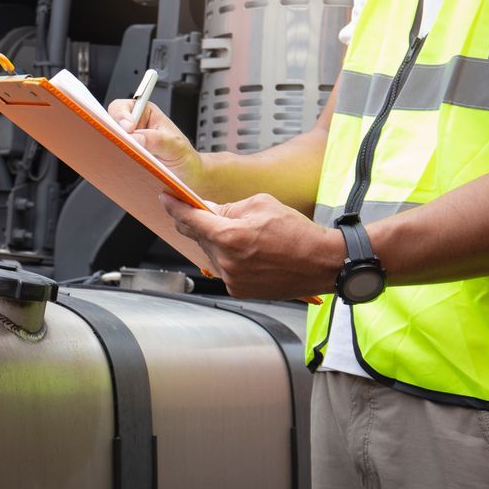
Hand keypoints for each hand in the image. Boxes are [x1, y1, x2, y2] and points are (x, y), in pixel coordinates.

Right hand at [107, 99, 204, 188]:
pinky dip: (115, 162)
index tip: (128, 128)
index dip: (121, 116)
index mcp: (146, 114)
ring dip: (114, 149)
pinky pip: (113, 158)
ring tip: (127, 157)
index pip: (123, 107)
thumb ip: (157, 140)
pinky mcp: (124, 159)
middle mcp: (134, 127)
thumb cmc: (184, 158)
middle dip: (113, 133)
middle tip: (122, 143)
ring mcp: (128, 144)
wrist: (187, 178)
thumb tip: (135, 137)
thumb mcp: (175, 147)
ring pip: (110, 142)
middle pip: (110, 124)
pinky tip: (125, 166)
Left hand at [160, 192, 344, 299]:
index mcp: (229, 236)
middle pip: (197, 236)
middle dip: (197, 221)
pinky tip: (246, 250)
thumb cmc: (297, 232)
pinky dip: (227, 256)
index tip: (166, 199)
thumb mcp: (260, 204)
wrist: (322, 263)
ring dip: (215, 240)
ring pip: (210, 252)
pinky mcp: (238, 289)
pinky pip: (222, 267)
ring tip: (239, 232)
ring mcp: (231, 278)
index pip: (190, 219)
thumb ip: (228, 207)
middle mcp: (226, 261)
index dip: (175, 207)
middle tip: (199, 210)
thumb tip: (206, 209)